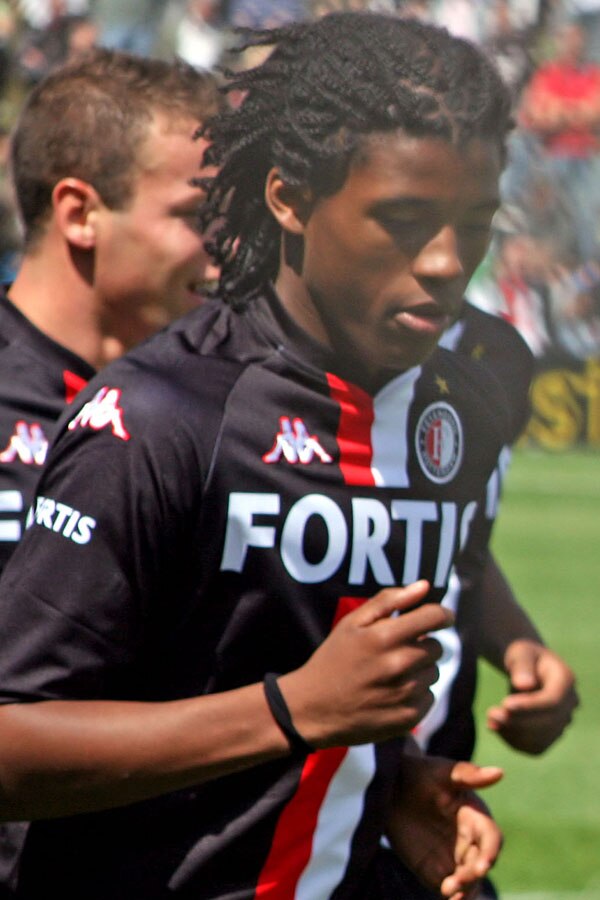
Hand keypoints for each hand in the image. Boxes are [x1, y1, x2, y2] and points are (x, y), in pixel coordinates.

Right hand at [279, 580, 452, 747]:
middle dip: (423, 645)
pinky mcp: (409, 718)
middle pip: (437, 646)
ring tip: (390, 675)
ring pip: (433, 672)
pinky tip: (391, 694)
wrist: (314, 709)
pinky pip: (429, 697)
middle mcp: (399, 665)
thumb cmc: (334, 659)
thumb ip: (389, 601)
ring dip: (419, 670)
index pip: (434, 617)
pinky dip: (416, 694)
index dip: (443, 614)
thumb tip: (424, 586)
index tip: (443, 617)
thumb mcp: (352, 623)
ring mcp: (406, 694)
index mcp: (385, 636)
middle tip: (397, 651)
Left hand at [387, 753, 503, 899]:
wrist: (391, 789)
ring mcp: (454, 858)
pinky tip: (446, 899)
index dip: (490, 852)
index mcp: (476, 817)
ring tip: (448, 891)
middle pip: (480, 864)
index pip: (491, 838)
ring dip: (465, 890)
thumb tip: (499, 772)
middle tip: (456, 882)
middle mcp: (470, 841)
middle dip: (472, 875)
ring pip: (469, 881)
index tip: (483, 865)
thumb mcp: (441, 771)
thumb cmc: (420, 773)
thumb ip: (468, 774)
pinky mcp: (436, 871)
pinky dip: (453, 897)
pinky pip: (450, 889)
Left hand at [486, 639, 578, 754]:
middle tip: (491, 714)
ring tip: (490, 721)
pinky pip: (534, 747)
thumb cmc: (523, 656)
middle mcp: (570, 703)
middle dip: (518, 722)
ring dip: (513, 734)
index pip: (553, 700)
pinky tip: (496, 728)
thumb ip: (522, 666)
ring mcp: (562, 722)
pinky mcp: (550, 735)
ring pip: (542, 739)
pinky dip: (514, 741)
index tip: (505, 704)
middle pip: (548, 723)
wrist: (527, 668)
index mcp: (566, 679)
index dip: (530, 706)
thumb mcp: (520, 653)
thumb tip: (524, 685)